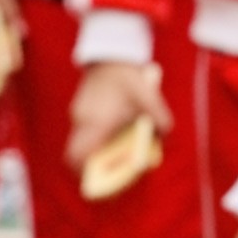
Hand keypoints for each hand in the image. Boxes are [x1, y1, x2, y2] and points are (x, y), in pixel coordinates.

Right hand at [64, 57, 170, 174]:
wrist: (110, 55)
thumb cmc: (129, 78)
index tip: (99, 182)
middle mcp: (83, 121)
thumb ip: (160, 119)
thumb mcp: (149, 97)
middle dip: (90, 169)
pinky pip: (83, 133)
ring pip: (79, 144)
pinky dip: (95, 141)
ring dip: (94, 154)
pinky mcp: (79, 110)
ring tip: (117, 155)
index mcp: (97, 121)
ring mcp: (78, 115)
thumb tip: (163, 137)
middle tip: (110, 174)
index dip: (85, 173)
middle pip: (75, 155)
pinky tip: (114, 136)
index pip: (78, 156)